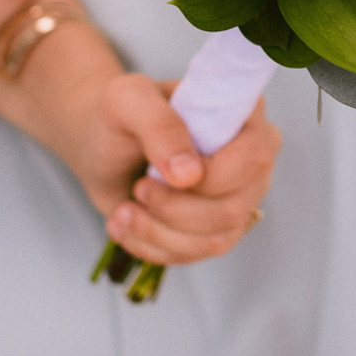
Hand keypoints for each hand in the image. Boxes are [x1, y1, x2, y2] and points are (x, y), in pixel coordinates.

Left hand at [77, 73, 280, 264]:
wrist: (101, 144)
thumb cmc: (119, 113)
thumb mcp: (127, 101)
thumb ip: (160, 127)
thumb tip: (190, 176)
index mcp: (243, 115)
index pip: (254, 158)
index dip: (211, 179)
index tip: (160, 174)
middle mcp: (251, 158)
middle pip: (233, 209)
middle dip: (174, 210)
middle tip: (139, 188)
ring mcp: (237, 196)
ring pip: (216, 240)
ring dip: (159, 233)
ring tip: (125, 210)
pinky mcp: (216, 227)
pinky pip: (195, 255)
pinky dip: (152, 247)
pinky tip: (127, 223)